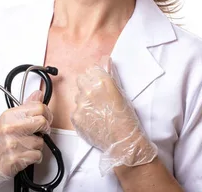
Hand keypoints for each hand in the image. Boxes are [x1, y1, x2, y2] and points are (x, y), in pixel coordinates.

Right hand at [0, 90, 51, 191]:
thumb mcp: (8, 120)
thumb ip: (25, 107)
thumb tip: (38, 94)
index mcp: (9, 115)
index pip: (38, 107)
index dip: (47, 114)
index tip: (46, 119)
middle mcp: (10, 127)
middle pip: (42, 122)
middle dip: (45, 129)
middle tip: (40, 133)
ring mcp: (12, 143)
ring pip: (41, 142)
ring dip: (37, 146)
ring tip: (26, 146)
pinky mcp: (15, 158)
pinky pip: (37, 155)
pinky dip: (34, 158)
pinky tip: (25, 156)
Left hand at [70, 56, 156, 174]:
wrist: (123, 140)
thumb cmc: (126, 117)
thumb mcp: (121, 92)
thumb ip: (110, 75)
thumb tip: (105, 60)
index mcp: (102, 81)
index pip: (91, 70)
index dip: (95, 77)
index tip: (99, 83)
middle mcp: (89, 90)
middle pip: (81, 80)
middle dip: (87, 86)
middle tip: (97, 97)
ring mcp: (80, 104)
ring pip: (78, 96)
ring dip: (85, 101)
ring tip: (97, 112)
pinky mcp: (75, 117)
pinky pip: (76, 111)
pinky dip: (82, 114)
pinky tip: (93, 120)